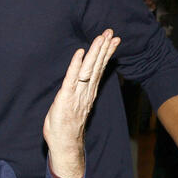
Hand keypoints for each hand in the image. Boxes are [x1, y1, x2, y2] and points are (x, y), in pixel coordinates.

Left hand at [43, 29, 119, 177]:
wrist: (64, 145)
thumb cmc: (65, 127)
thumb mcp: (74, 107)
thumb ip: (78, 94)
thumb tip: (79, 85)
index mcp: (88, 93)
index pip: (99, 70)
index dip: (105, 54)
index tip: (113, 40)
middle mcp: (86, 92)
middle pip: (97, 66)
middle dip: (104, 48)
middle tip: (111, 32)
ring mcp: (77, 95)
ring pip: (89, 69)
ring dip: (96, 52)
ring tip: (103, 37)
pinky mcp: (66, 98)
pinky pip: (72, 79)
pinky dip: (76, 65)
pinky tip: (81, 53)